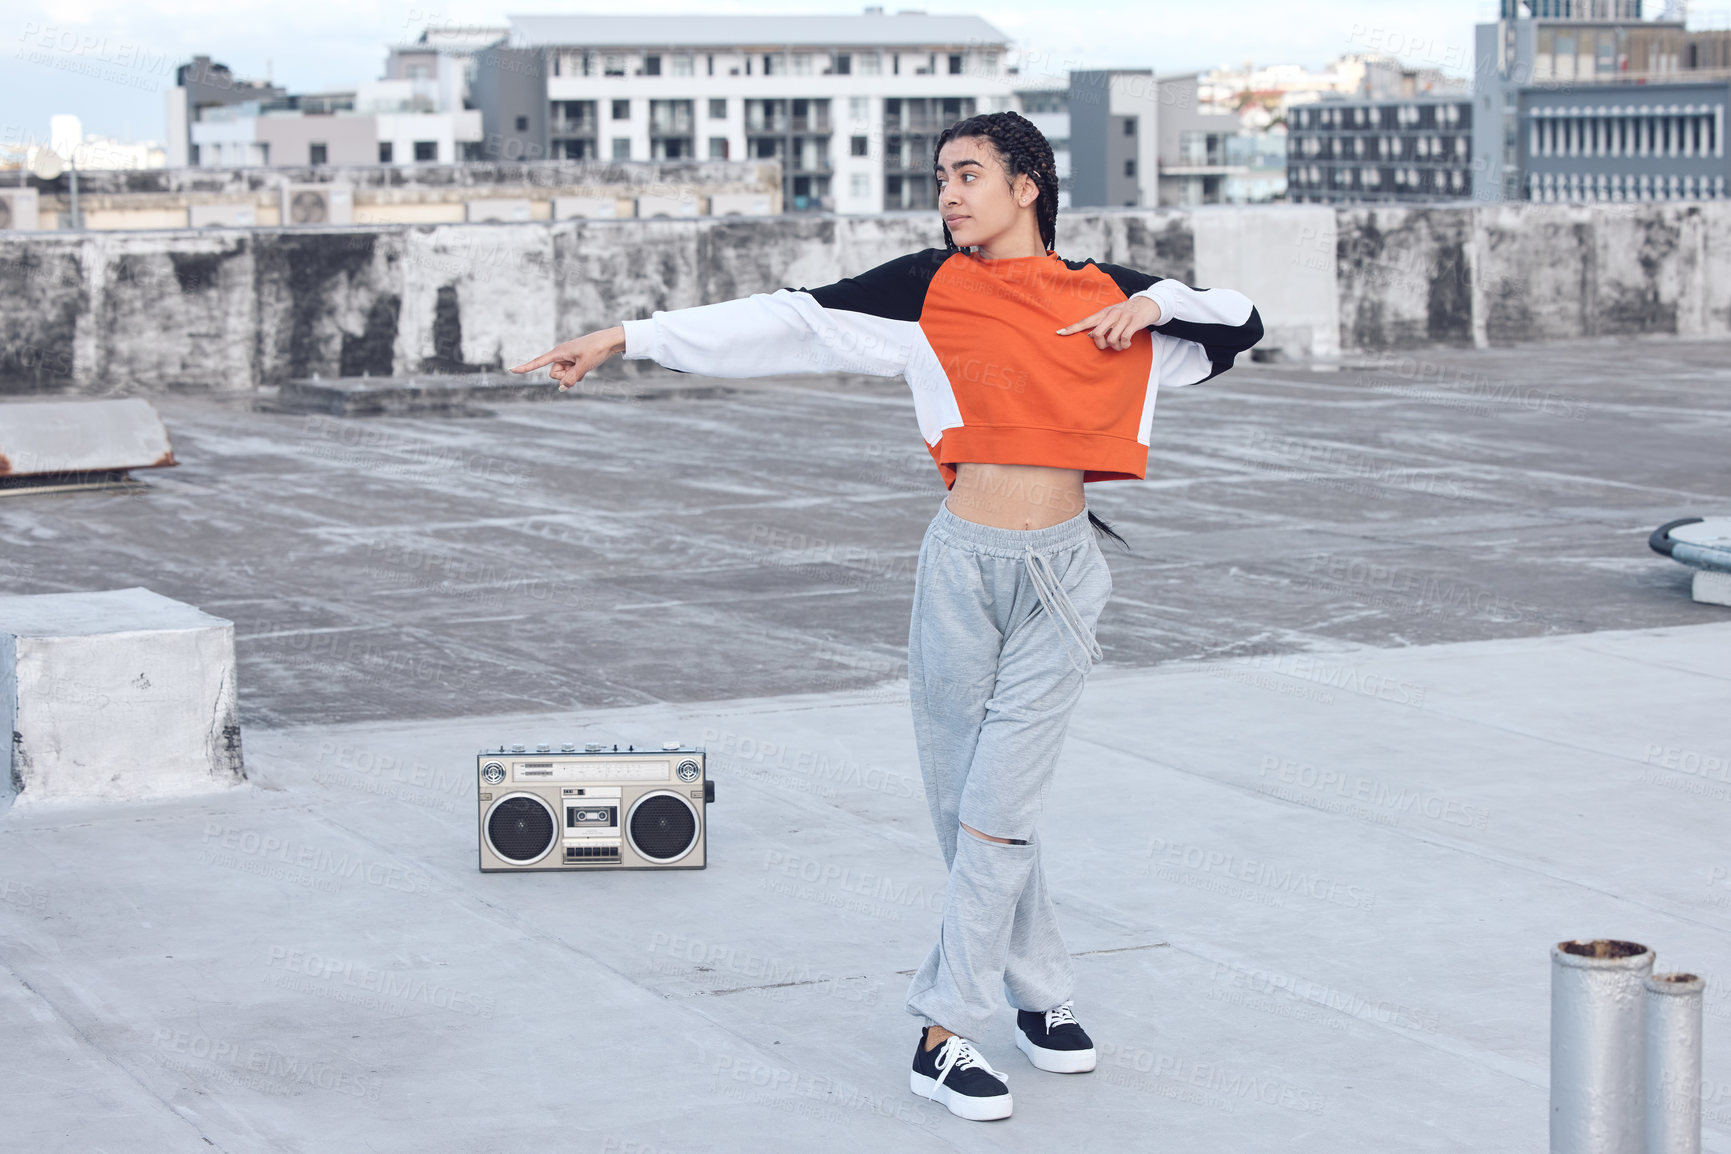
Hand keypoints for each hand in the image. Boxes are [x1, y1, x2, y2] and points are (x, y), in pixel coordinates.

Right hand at [510, 326, 626, 389]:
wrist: (608, 341)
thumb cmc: (596, 350)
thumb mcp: (583, 366)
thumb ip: (571, 378)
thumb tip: (562, 388)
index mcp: (558, 352)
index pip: (538, 362)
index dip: (525, 367)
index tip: (511, 370)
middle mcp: (560, 355)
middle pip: (554, 374)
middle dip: (565, 376)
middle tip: (579, 367)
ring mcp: (566, 358)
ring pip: (563, 375)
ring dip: (573, 375)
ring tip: (585, 365)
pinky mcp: (573, 360)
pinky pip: (570, 373)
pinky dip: (577, 373)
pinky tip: (586, 366)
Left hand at [1055, 296, 1160, 350]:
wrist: (1147, 303)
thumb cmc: (1126, 313)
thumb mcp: (1112, 316)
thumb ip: (1101, 325)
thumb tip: (1090, 337)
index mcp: (1103, 313)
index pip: (1085, 321)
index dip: (1072, 328)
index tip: (1059, 333)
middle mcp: (1111, 314)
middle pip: (1097, 334)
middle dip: (1100, 345)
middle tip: (1107, 346)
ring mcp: (1123, 318)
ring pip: (1111, 339)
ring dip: (1115, 347)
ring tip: (1120, 345)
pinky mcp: (1134, 323)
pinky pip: (1125, 339)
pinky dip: (1125, 345)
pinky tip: (1127, 344)